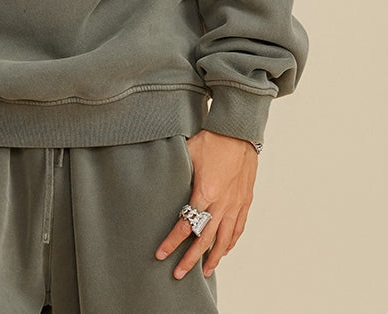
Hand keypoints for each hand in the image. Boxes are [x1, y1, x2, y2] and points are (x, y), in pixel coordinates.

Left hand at [155, 130, 257, 279]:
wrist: (238, 132)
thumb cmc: (211, 140)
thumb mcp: (188, 155)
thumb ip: (177, 174)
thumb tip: (161, 183)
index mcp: (205, 193)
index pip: (185, 225)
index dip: (172, 242)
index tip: (161, 254)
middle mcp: (221, 204)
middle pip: (205, 240)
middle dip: (190, 259)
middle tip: (178, 274)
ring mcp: (235, 204)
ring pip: (224, 239)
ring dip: (213, 258)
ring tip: (204, 271)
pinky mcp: (245, 201)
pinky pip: (238, 228)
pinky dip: (231, 243)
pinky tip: (225, 250)